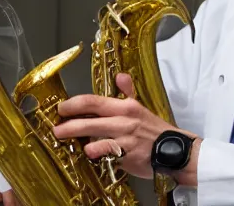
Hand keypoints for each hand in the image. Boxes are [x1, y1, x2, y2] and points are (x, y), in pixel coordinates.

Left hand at [52, 73, 199, 184]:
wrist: (176, 151)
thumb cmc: (155, 131)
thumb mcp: (141, 107)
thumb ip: (128, 92)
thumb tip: (120, 75)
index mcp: (125, 107)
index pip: (93, 101)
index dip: (73, 104)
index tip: (61, 108)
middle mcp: (123, 121)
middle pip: (88, 121)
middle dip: (68, 125)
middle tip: (56, 129)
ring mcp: (125, 140)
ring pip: (95, 140)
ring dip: (81, 141)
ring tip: (70, 142)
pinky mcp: (128, 157)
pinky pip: (107, 157)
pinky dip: (98, 156)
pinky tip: (91, 156)